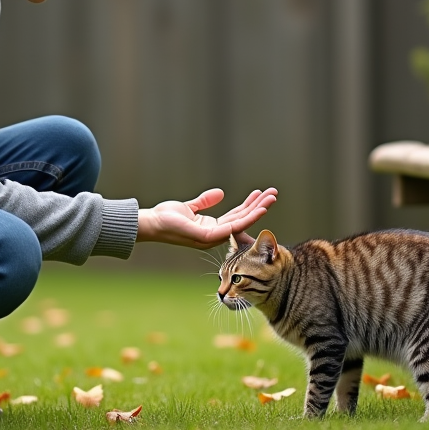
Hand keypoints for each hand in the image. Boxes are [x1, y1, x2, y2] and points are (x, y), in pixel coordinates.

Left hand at [137, 187, 276, 249]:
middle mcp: (217, 234)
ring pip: (243, 221)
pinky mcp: (210, 236)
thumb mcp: (190, 207)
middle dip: (260, 205)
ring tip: (272, 198)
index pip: (237, 216)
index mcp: (213, 227)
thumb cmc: (168, 217)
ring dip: (259, 209)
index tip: (261, 194)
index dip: (250, 205)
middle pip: (243, 218)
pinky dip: (249, 217)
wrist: (153, 223)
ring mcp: (214, 236)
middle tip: (274, 193)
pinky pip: (234, 225)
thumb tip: (220, 193)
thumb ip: (205, 201)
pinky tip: (260, 209)